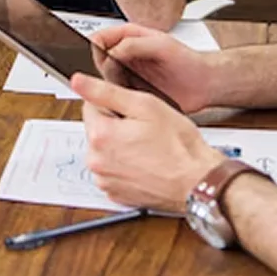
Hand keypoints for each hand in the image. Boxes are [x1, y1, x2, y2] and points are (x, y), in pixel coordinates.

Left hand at [73, 74, 224, 213]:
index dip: (114, 104)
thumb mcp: (145, 106)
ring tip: (147, 149)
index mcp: (100, 135)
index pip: (90, 106)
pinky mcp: (115, 193)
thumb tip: (78, 82)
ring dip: (119, 147)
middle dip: (116, 126)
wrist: (198, 183)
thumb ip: (106, 92)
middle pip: (96, 130)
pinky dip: (124, 166)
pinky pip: (113, 171)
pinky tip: (145, 164)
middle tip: (144, 130)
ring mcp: (105, 180)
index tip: (133, 112)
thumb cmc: (179, 146)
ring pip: (104, 151)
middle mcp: (96, 161)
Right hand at [88, 23, 215, 112]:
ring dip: (112, 82)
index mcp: (130, 36)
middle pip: (99, 58)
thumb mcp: (161, 44)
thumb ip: (133, 44)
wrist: (203, 83)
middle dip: (104, 66)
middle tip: (118, 72)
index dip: (96, 45)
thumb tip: (111, 52)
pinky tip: (130, 95)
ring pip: (105, 77)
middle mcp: (126, 54)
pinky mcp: (132, 90)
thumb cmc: (187, 60)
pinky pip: (116, 93)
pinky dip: (118, 95)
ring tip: (128, 85)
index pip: (100, 36)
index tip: (102, 54)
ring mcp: (128, 72)